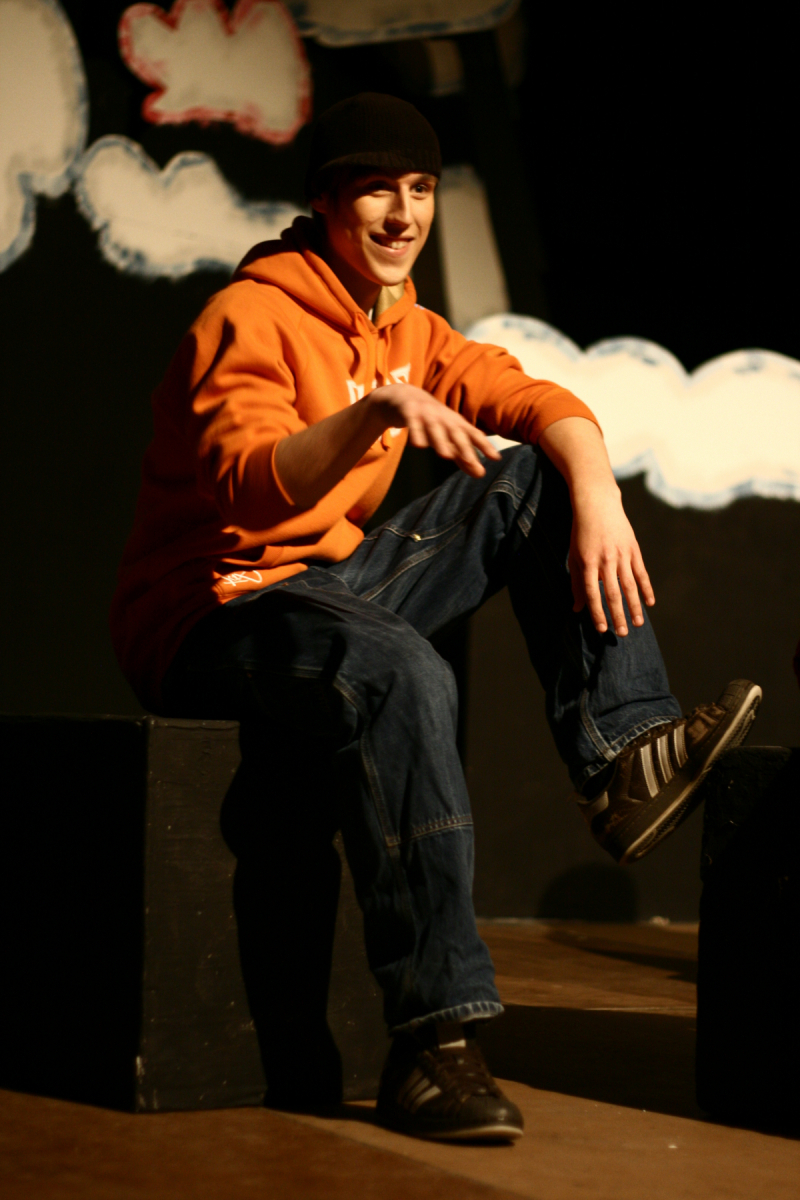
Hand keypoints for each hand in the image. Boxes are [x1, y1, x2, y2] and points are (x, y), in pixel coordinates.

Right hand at [369, 383, 501, 477]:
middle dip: (464, 446)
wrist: (404, 397)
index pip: (473, 434)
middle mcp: (443, 417)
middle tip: (472, 461)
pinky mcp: (409, 412)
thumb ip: (462, 457)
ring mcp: (426, 413)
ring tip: (446, 455)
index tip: (496, 458)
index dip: (484, 445)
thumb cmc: (432, 421)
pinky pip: (413, 423)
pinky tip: (419, 446)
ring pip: (435, 428)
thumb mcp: (448, 438)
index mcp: (455, 423)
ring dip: (440, 440)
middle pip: (455, 432)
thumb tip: (481, 474)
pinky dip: (416, 433)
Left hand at [569, 482, 654, 636]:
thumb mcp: (574, 556)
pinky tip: (649, 603)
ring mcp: (622, 555)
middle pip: (613, 594)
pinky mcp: (633, 549)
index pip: (593, 594)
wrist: (597, 504)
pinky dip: (646, 589)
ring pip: (630, 586)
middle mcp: (606, 560)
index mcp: (588, 563)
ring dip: (634, 607)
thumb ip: (577, 583)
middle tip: (622, 634)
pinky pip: (641, 573)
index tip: (602, 629)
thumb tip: (577, 608)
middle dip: (618, 616)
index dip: (597, 613)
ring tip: (638, 624)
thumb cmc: (581, 533)